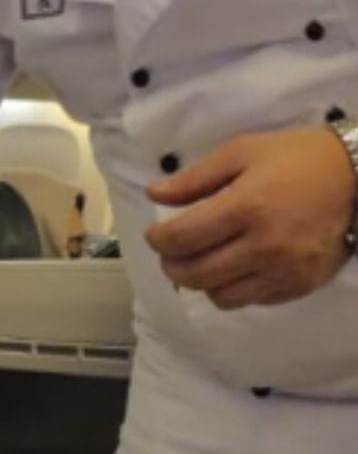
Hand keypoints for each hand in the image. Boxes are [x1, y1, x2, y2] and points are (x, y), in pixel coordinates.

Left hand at [145, 126, 354, 308]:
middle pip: (195, 274)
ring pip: (219, 295)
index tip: (155, 234)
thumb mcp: (241, 152)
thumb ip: (194, 179)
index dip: (158, 240)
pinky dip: (230, 289)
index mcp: (246, 207)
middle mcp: (264, 246)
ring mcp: (284, 271)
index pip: (182, 239)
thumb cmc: (296, 158)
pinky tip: (231, 268)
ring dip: (200, 282)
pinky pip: (249, 301)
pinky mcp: (299, 285)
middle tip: (170, 252)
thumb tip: (154, 194)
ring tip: (199, 262)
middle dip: (171, 265)